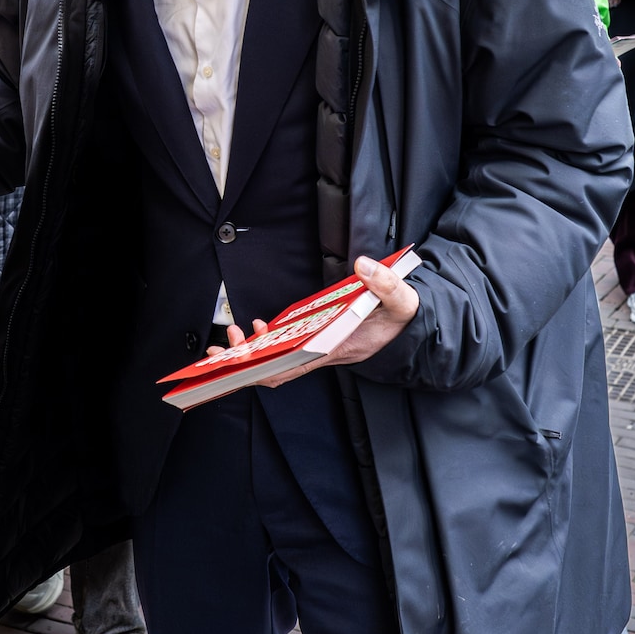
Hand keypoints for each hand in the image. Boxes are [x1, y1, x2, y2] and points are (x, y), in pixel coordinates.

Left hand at [212, 256, 421, 387]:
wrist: (413, 328)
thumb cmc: (404, 319)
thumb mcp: (403, 301)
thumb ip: (386, 284)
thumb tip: (363, 265)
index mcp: (339, 348)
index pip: (294, 367)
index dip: (264, 368)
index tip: (240, 360)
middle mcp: (324, 353)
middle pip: (278, 367)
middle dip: (246, 362)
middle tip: (221, 348)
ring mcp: (319, 348)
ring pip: (279, 358)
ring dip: (254, 351)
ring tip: (233, 335)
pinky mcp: (318, 338)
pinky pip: (287, 346)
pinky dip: (269, 339)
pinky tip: (258, 327)